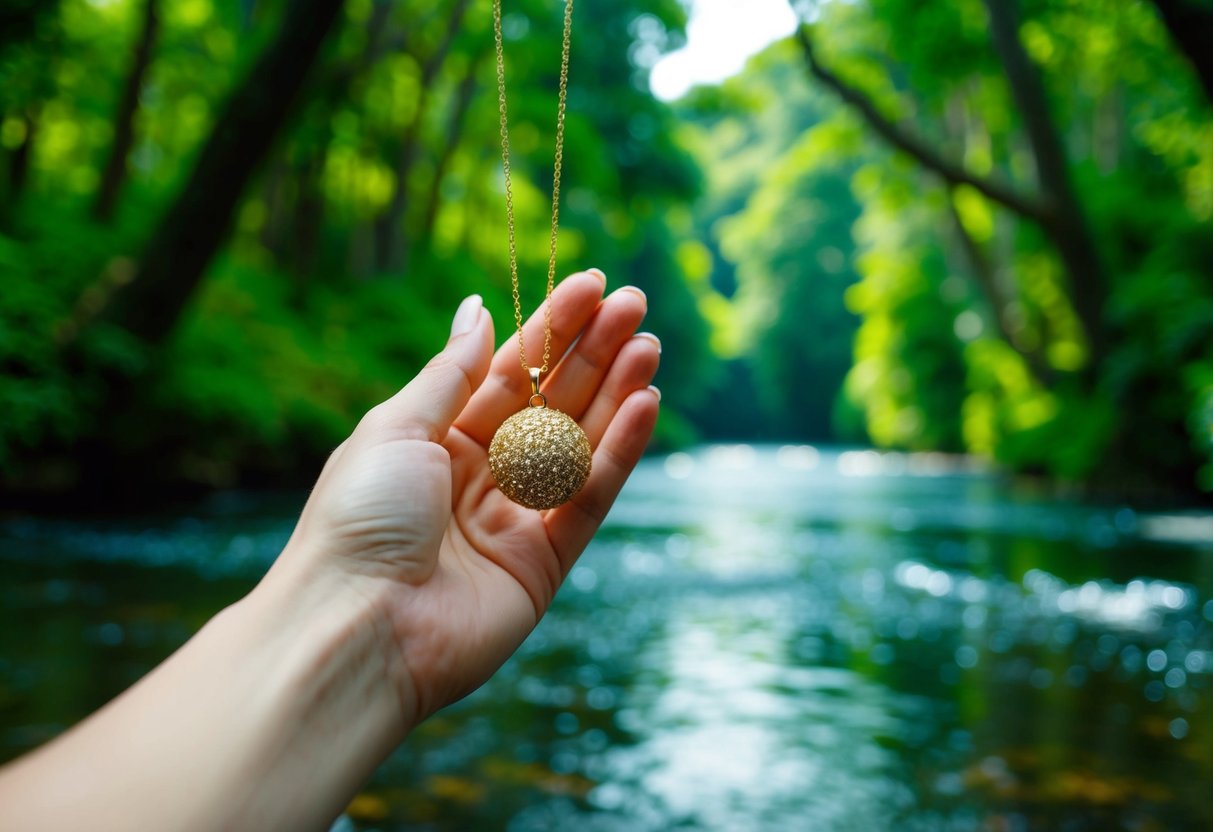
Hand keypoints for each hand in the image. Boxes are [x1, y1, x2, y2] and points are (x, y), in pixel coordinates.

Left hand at [272, 271, 659, 728]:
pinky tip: (644, 404)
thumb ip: (451, 373)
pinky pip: (589, 498)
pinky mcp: (545, 563)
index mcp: (437, 440)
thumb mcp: (396, 426)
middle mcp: (479, 476)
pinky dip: (618, 453)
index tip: (591, 285)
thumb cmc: (360, 519)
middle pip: (550, 403)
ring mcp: (515, 520)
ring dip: (615, 394)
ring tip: (649, 346)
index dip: (550, 328)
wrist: (357, 629)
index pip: (507, 372)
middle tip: (634, 304)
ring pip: (578, 446)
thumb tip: (478, 309)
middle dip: (592, 354)